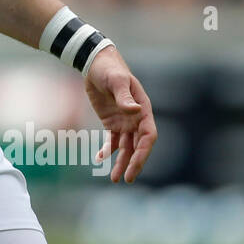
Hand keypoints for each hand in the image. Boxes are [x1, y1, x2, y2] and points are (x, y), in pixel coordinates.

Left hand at [83, 46, 157, 182]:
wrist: (95, 64)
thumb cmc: (109, 70)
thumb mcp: (116, 81)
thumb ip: (125, 97)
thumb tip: (135, 111)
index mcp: (143, 110)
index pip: (148, 136)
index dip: (144, 152)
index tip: (135, 165)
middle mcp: (136, 118)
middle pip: (138, 146)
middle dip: (134, 163)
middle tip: (126, 179)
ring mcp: (124, 122)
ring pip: (126, 147)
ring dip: (121, 162)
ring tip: (114, 179)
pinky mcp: (111, 122)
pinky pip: (112, 141)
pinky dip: (107, 151)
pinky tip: (99, 159)